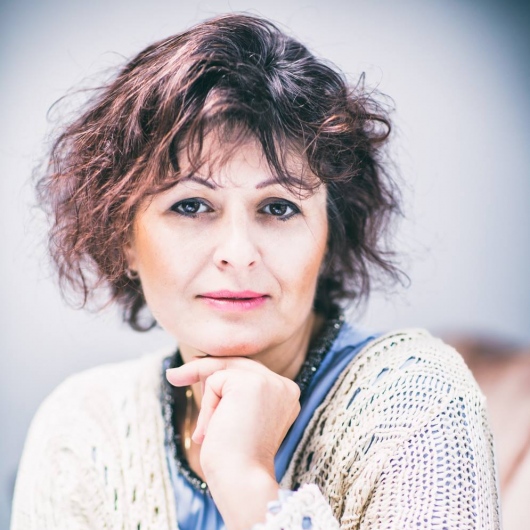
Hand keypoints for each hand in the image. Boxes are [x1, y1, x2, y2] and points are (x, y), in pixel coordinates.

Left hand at [166, 356, 300, 528]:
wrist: (241, 479)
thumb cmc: (235, 458)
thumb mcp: (238, 417)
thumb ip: (232, 392)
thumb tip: (199, 366)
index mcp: (286, 394)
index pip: (250, 371)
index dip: (221, 375)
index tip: (193, 373)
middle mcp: (284, 385)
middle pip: (238, 363)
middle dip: (203, 369)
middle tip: (174, 376)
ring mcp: (271, 382)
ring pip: (223, 370)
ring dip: (208, 400)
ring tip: (208, 431)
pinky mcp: (253, 382)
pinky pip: (215, 380)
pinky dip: (207, 404)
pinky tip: (213, 427)